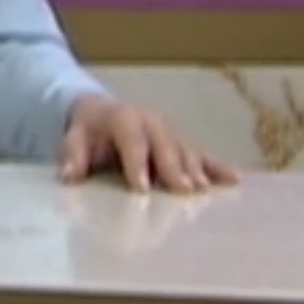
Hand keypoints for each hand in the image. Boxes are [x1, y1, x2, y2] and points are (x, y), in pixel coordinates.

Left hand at [59, 94, 238, 193]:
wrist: (100, 113)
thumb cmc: (89, 131)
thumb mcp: (74, 138)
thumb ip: (73, 156)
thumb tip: (69, 176)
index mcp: (123, 118)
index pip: (131, 139)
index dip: (136, 162)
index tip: (142, 187)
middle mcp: (150, 121)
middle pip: (164, 143)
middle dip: (173, 166)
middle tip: (183, 190)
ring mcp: (169, 131)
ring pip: (185, 149)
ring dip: (196, 169)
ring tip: (203, 191)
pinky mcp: (181, 143)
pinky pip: (202, 154)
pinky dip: (217, 167)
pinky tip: (234, 179)